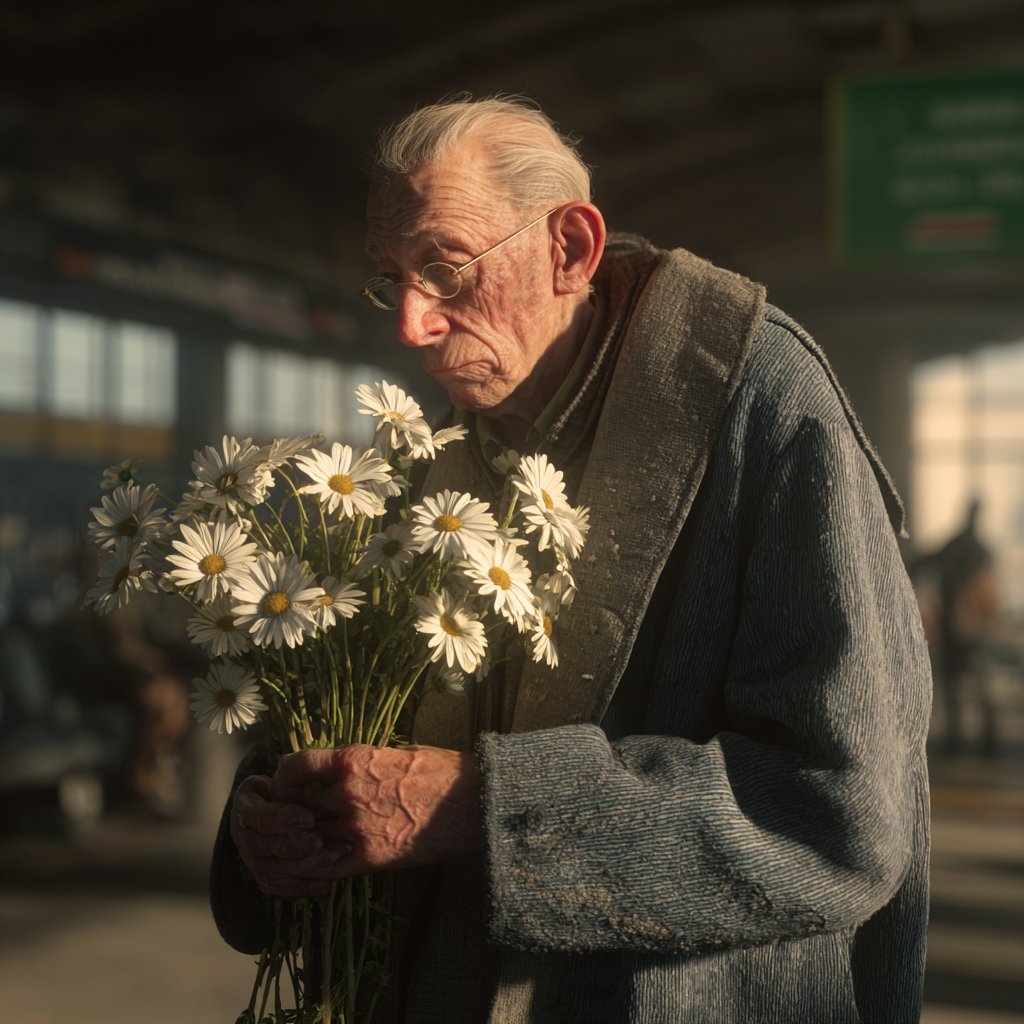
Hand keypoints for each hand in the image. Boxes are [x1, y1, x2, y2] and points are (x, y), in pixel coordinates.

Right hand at [229, 773, 349, 896]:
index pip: (258, 816)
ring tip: (330, 861)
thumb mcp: (285, 777)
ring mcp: (251, 859)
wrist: (274, 806)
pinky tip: (325, 884)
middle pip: (262, 846)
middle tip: (320, 842)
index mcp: (245, 807)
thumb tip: (314, 783)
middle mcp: (243, 835)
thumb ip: (294, 782)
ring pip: (270, 871)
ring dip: (301, 868)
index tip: (309, 818)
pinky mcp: (263, 877)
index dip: (282, 819)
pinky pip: (278, 888)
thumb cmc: (284, 788)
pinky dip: (301, 888)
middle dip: (293, 845)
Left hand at [272, 744, 482, 878]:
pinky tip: (320, 867)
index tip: (290, 786)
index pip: (296, 766)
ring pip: (306, 839)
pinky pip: (326, 867)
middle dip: (292, 814)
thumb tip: (346, 766)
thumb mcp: (397, 751)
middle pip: (296, 806)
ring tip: (304, 846)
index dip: (285, 779)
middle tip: (295, 821)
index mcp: (353, 759)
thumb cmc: (441, 771)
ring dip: (303, 843)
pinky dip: (317, 869)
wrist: (471, 803)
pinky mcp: (368, 856)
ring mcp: (355, 826)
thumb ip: (365, 760)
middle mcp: (347, 791)